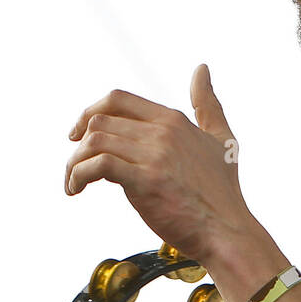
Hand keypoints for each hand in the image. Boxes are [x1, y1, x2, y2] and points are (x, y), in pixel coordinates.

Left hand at [65, 65, 249, 264]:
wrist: (227, 232)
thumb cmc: (223, 193)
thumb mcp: (222, 139)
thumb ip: (208, 105)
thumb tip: (201, 69)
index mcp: (174, 120)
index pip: (118, 99)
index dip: (91, 112)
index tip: (79, 134)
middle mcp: (163, 132)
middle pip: (100, 120)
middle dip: (79, 143)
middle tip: (76, 166)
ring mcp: (154, 155)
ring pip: (94, 141)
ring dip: (75, 161)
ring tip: (73, 182)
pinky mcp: (144, 181)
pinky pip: (97, 165)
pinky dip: (78, 175)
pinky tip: (76, 189)